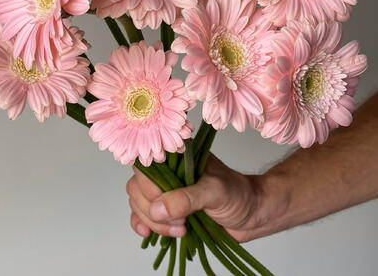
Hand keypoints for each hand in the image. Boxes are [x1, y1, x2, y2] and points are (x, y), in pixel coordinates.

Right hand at [126, 154, 274, 241]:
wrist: (252, 215)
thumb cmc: (238, 195)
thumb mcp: (214, 192)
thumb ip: (186, 199)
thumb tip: (158, 208)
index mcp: (177, 156)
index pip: (146, 165)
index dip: (148, 186)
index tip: (163, 201)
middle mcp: (167, 171)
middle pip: (138, 187)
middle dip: (153, 209)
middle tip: (180, 221)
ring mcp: (165, 191)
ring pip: (138, 203)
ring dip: (154, 221)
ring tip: (181, 229)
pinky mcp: (165, 210)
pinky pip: (141, 215)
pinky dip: (142, 225)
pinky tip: (148, 233)